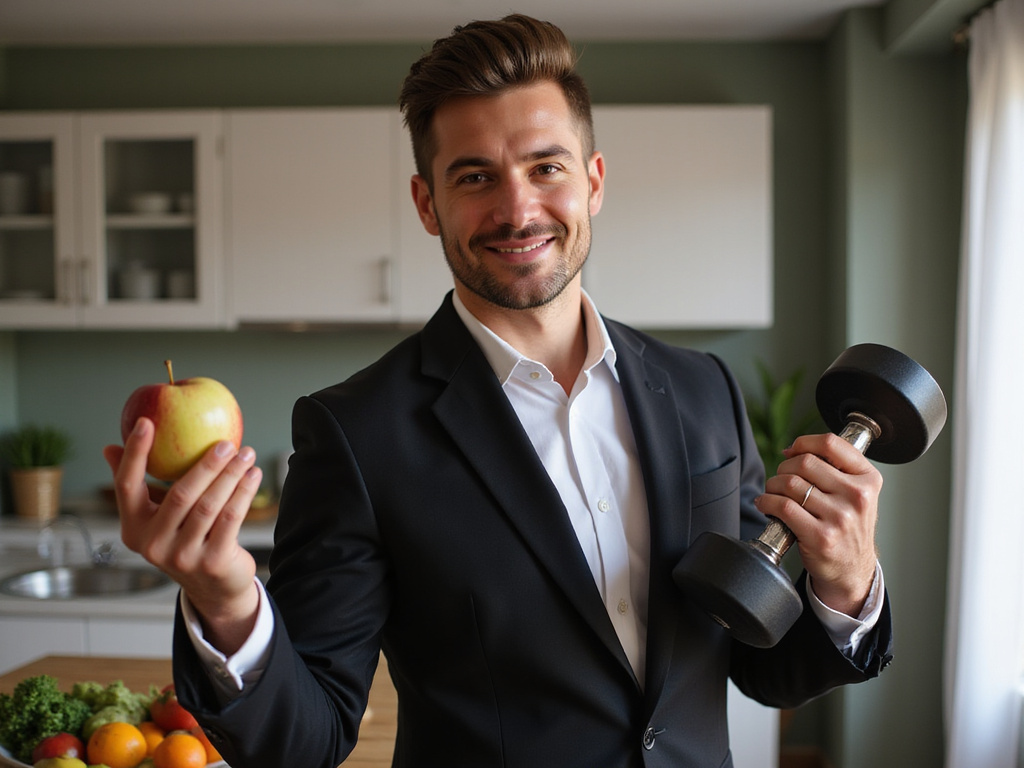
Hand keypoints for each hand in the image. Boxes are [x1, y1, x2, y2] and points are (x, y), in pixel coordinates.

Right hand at [103, 417, 262, 653]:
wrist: (214, 588)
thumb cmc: (184, 540)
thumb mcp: (156, 518)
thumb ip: (137, 485)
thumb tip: (109, 448)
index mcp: (134, 528)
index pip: (127, 485)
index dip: (134, 453)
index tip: (147, 422)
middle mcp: (153, 545)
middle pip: (180, 494)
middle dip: (206, 464)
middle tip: (226, 443)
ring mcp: (182, 556)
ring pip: (209, 505)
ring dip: (230, 476)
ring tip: (246, 455)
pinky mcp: (212, 562)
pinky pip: (230, 518)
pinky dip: (243, 493)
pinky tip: (253, 476)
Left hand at [754, 433, 881, 616]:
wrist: (852, 570)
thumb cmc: (849, 527)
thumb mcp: (858, 494)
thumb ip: (836, 468)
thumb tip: (793, 450)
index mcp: (868, 480)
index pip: (831, 444)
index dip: (804, 443)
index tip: (792, 451)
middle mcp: (857, 497)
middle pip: (805, 462)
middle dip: (784, 467)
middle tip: (780, 478)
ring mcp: (840, 518)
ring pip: (790, 484)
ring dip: (772, 485)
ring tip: (773, 493)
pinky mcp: (820, 537)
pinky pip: (783, 507)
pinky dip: (767, 502)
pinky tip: (766, 505)